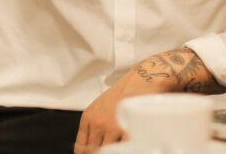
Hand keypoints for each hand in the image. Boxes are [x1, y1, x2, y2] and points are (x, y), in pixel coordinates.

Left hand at [73, 48, 223, 152]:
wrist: (144, 79)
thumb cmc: (126, 90)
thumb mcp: (101, 105)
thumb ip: (95, 124)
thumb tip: (91, 143)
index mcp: (89, 117)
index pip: (81, 146)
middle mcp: (98, 123)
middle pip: (93, 151)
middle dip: (100, 153)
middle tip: (108, 151)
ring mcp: (112, 128)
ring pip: (108, 152)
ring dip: (114, 151)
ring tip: (120, 147)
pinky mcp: (128, 130)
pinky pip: (123, 149)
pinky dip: (125, 149)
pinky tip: (129, 147)